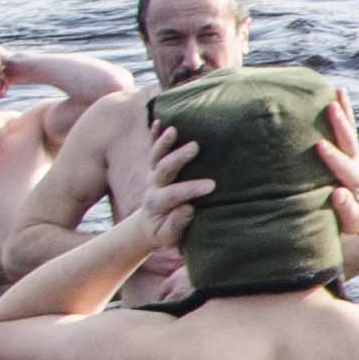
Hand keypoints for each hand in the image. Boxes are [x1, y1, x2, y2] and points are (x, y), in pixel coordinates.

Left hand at [129, 124, 213, 248]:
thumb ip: (176, 225)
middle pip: (163, 169)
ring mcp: (153, 175)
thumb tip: (188, 209)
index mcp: (158, 204)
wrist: (146, 226)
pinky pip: (152, 149)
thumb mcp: (168, 238)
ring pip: (155, 156)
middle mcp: (154, 186)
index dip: (192, 189)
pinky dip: (154, 136)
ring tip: (173, 129)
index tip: (212, 185)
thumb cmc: (164, 233)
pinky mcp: (153, 167)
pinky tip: (159, 121)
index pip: (174, 195)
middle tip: (195, 147)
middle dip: (178, 158)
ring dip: (164, 142)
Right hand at [310, 93, 358, 236]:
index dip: (334, 157)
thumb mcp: (351, 221)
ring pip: (350, 130)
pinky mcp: (349, 150)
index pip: (344, 167)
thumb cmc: (353, 218)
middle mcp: (357, 164)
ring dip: (344, 112)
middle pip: (350, 142)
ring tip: (338, 92)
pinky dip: (345, 110)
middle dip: (341, 126)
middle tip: (332, 107)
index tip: (320, 145)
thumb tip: (339, 193)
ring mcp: (354, 154)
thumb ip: (346, 209)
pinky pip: (347, 128)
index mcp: (356, 181)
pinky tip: (339, 92)